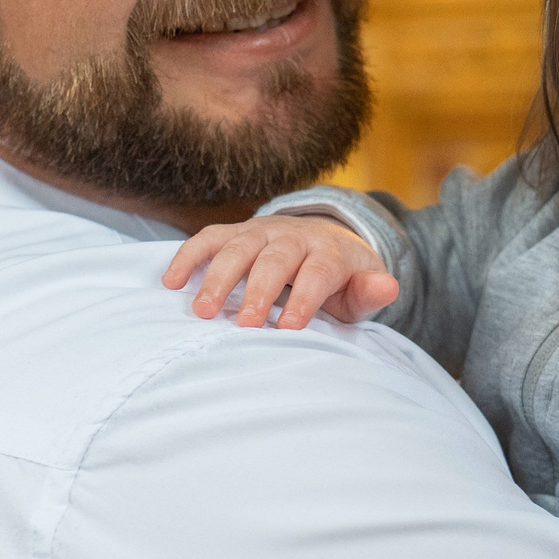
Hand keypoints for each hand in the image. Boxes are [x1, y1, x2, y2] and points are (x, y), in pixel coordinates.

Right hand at [161, 214, 400, 328]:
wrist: (326, 241)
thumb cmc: (342, 280)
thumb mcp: (360, 289)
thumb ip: (371, 291)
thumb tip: (388, 286)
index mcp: (329, 252)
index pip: (318, 272)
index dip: (305, 297)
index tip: (289, 326)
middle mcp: (293, 236)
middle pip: (275, 258)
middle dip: (259, 290)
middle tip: (246, 324)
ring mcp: (261, 232)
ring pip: (238, 248)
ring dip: (218, 277)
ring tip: (204, 311)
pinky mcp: (236, 233)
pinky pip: (209, 239)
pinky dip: (188, 256)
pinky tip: (171, 282)